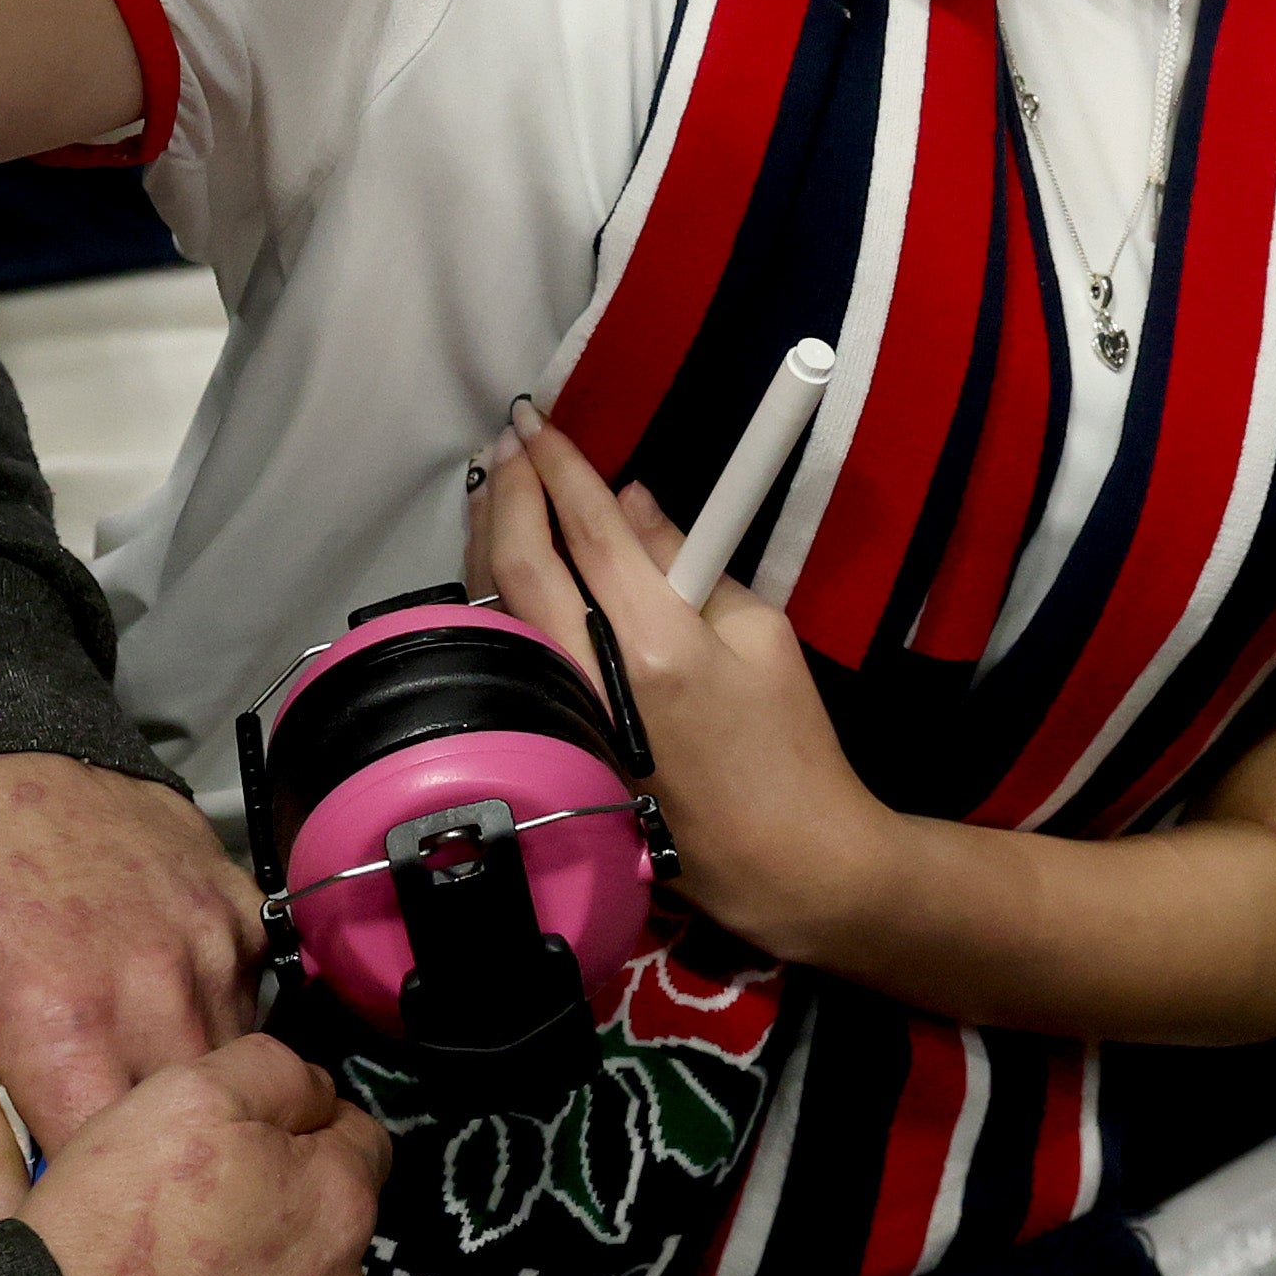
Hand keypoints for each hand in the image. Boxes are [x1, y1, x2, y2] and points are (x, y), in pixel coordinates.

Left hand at [0, 753, 267, 1233]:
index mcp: (66, 1031)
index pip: (122, 1178)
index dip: (103, 1214)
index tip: (80, 1223)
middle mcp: (158, 990)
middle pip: (195, 1130)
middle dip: (160, 1160)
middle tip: (117, 1162)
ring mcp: (211, 944)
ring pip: (233, 1069)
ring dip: (190, 1092)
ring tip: (132, 1079)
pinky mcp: (240, 908)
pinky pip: (251, 1001)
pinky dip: (212, 1021)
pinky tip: (158, 1007)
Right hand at [21, 1043, 389, 1275]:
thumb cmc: (109, 1233)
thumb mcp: (187, 1093)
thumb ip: (274, 1073)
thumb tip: (314, 1091)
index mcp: (339, 1203)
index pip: (357, 1140)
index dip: (298, 1131)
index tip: (242, 1145)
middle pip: (327, 1236)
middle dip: (278, 1221)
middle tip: (190, 1224)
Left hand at [472, 413, 903, 966]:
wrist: (777, 856)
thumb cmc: (786, 740)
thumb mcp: (761, 632)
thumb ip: (685, 560)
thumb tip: (629, 504)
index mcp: (656, 643)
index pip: (589, 530)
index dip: (560, 467)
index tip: (540, 419)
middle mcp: (591, 678)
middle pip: (520, 564)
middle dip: (510, 490)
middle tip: (512, 440)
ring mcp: (560, 715)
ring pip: (496, 607)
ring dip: (488, 536)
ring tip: (496, 482)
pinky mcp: (549, 740)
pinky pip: (506, 648)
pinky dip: (494, 593)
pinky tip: (500, 561)